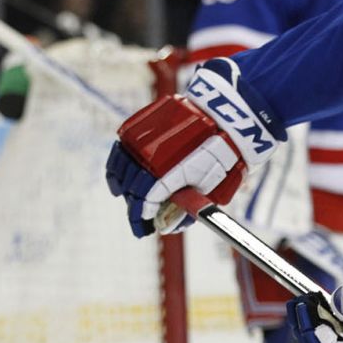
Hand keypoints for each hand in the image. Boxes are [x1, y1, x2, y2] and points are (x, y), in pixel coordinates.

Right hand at [105, 58, 278, 237]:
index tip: (145, 225)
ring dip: (123, 188)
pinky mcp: (139, 126)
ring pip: (122, 169)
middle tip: (139, 220)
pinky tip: (119, 179)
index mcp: (169, 172)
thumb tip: (171, 227)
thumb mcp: (211, 187)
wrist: (224, 115)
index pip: (147, 199)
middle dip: (134, 207)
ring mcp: (142, 139)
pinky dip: (118, 166)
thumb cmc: (222, 154)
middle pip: (133, 187)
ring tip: (126, 200)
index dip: (143, 214)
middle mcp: (152, 155)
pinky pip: (121, 150)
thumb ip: (189, 207)